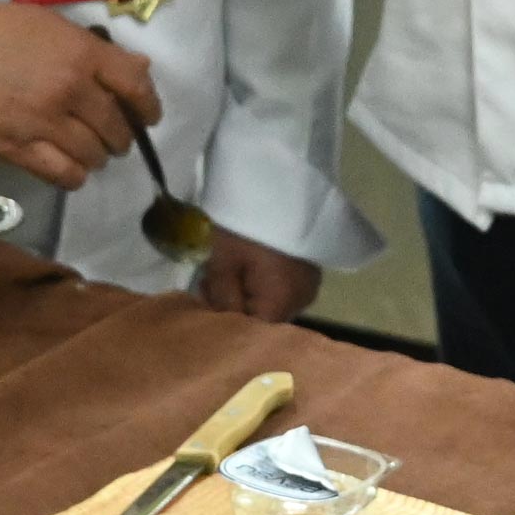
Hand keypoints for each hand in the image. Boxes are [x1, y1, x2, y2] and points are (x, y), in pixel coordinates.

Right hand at [0, 0, 161, 190]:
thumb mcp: (47, 24)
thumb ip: (92, 49)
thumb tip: (138, 67)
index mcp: (81, 53)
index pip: (136, 85)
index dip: (149, 105)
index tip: (148, 116)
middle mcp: (71, 90)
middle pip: (118, 127)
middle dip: (121, 136)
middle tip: (112, 137)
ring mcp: (46, 123)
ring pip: (95, 155)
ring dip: (97, 157)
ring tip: (88, 152)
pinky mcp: (19, 150)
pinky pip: (65, 175)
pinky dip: (75, 175)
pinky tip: (70, 167)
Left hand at [197, 232, 323, 323]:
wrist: (279, 182)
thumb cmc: (246, 226)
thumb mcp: (224, 262)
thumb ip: (222, 300)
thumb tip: (221, 321)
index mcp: (282, 304)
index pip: (250, 332)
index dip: (224, 320)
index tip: (205, 298)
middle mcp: (302, 301)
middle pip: (264, 318)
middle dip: (235, 305)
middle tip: (208, 282)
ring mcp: (309, 285)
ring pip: (273, 302)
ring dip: (248, 293)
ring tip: (224, 270)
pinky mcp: (310, 269)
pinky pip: (283, 288)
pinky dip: (263, 282)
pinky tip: (245, 265)